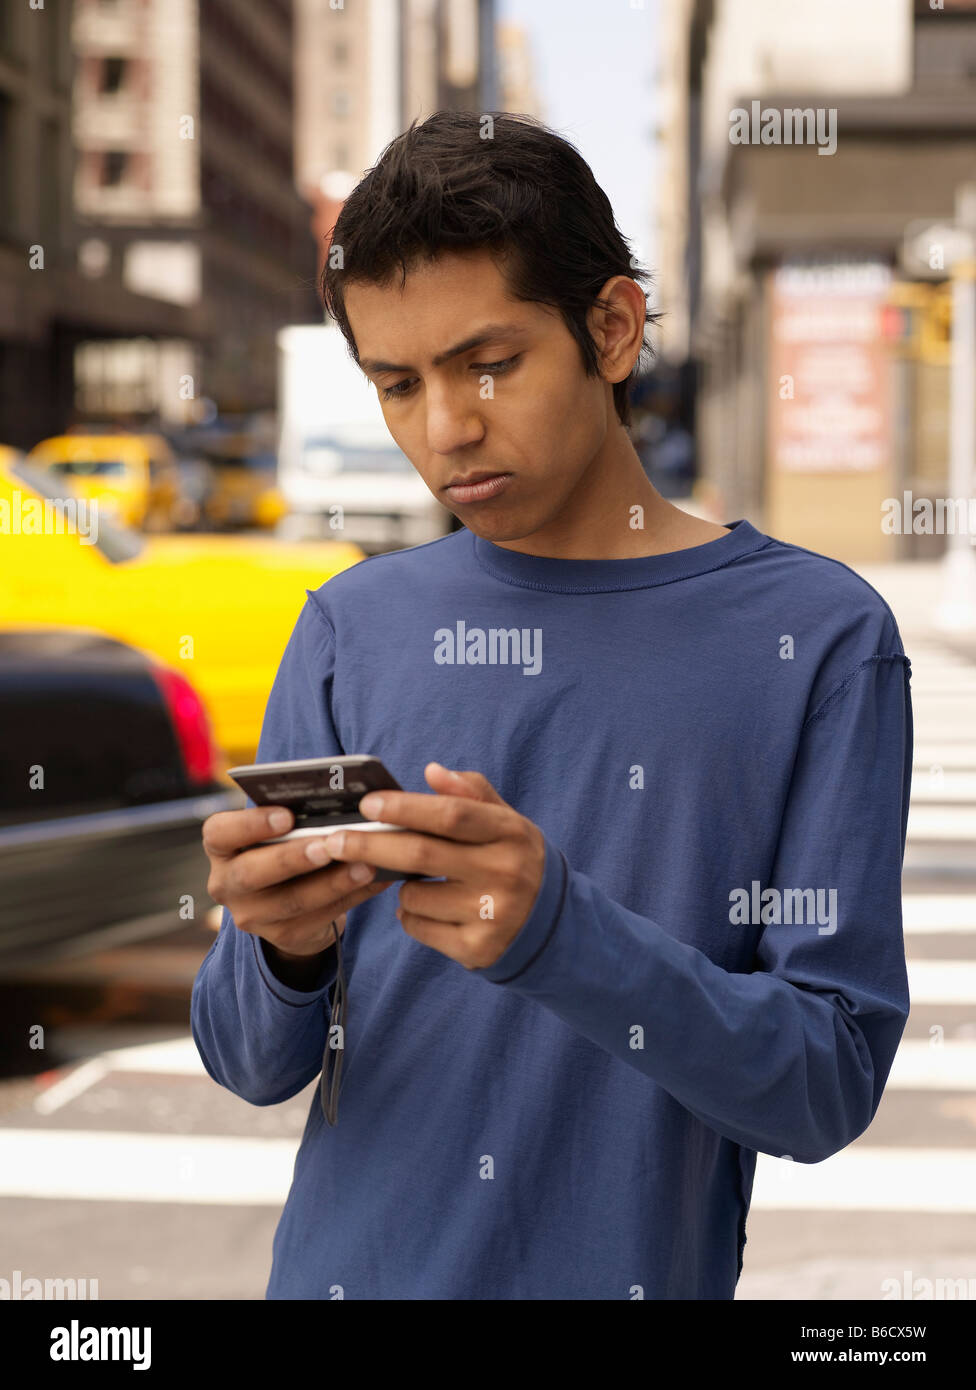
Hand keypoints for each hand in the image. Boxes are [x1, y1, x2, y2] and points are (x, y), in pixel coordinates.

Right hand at [202, 805, 392, 958]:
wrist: (286, 903)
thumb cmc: (284, 846)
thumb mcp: (278, 831)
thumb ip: (295, 816)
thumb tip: (339, 800)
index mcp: (221, 847)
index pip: (219, 833)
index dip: (251, 824)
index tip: (287, 815)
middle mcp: (227, 884)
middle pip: (253, 873)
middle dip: (294, 858)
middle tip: (329, 845)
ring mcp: (252, 915)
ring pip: (293, 901)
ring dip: (334, 882)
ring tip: (367, 864)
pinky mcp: (284, 935)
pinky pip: (321, 916)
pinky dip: (353, 896)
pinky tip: (378, 880)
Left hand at [319, 762, 545, 969]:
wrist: (551, 924)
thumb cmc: (514, 859)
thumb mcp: (506, 822)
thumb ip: (471, 793)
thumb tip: (432, 772)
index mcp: (511, 833)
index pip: (452, 814)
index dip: (405, 807)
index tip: (367, 804)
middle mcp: (505, 873)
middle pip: (421, 854)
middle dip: (369, 844)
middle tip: (332, 840)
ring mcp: (492, 914)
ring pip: (414, 895)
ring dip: (397, 885)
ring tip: (411, 879)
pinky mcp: (477, 948)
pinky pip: (418, 927)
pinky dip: (408, 914)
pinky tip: (425, 907)